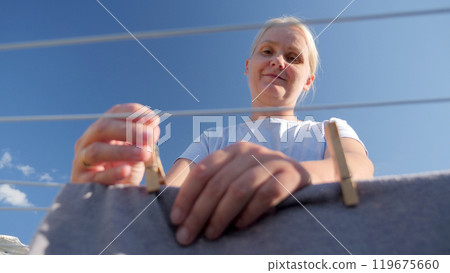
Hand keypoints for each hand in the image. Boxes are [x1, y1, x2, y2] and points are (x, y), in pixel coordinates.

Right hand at [71, 103, 159, 185]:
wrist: (114, 200)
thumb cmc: (126, 171)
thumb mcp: (138, 153)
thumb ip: (145, 139)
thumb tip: (154, 123)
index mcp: (101, 131)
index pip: (113, 114)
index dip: (133, 112)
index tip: (153, 117)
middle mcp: (87, 142)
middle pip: (102, 128)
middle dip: (128, 130)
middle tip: (150, 136)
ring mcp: (81, 162)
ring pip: (96, 151)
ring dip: (123, 151)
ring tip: (144, 154)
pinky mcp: (82, 183)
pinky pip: (97, 177)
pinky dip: (112, 173)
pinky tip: (126, 170)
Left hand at [170, 142, 310, 244]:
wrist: (301, 175)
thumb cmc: (261, 180)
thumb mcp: (237, 176)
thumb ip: (215, 186)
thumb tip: (184, 214)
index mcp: (232, 150)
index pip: (202, 171)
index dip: (186, 196)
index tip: (176, 219)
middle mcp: (250, 152)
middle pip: (217, 183)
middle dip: (198, 212)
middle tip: (187, 236)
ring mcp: (271, 162)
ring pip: (238, 189)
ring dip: (221, 215)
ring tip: (211, 234)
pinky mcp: (291, 176)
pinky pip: (266, 195)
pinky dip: (250, 212)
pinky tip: (240, 226)